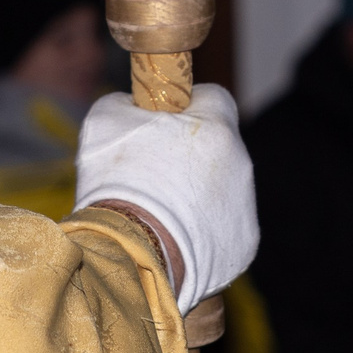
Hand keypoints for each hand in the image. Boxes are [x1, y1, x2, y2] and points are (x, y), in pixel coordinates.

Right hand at [74, 85, 257, 311]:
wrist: (132, 254)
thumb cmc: (118, 182)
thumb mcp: (106, 120)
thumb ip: (128, 103)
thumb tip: (133, 105)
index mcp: (216, 126)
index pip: (213, 98)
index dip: (188, 105)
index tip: (166, 120)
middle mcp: (241, 163)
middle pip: (219, 147)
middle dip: (192, 155)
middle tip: (155, 172)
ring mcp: (246, 207)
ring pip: (223, 188)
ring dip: (197, 193)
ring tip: (159, 213)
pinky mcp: (244, 245)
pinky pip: (224, 227)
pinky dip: (204, 230)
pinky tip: (173, 238)